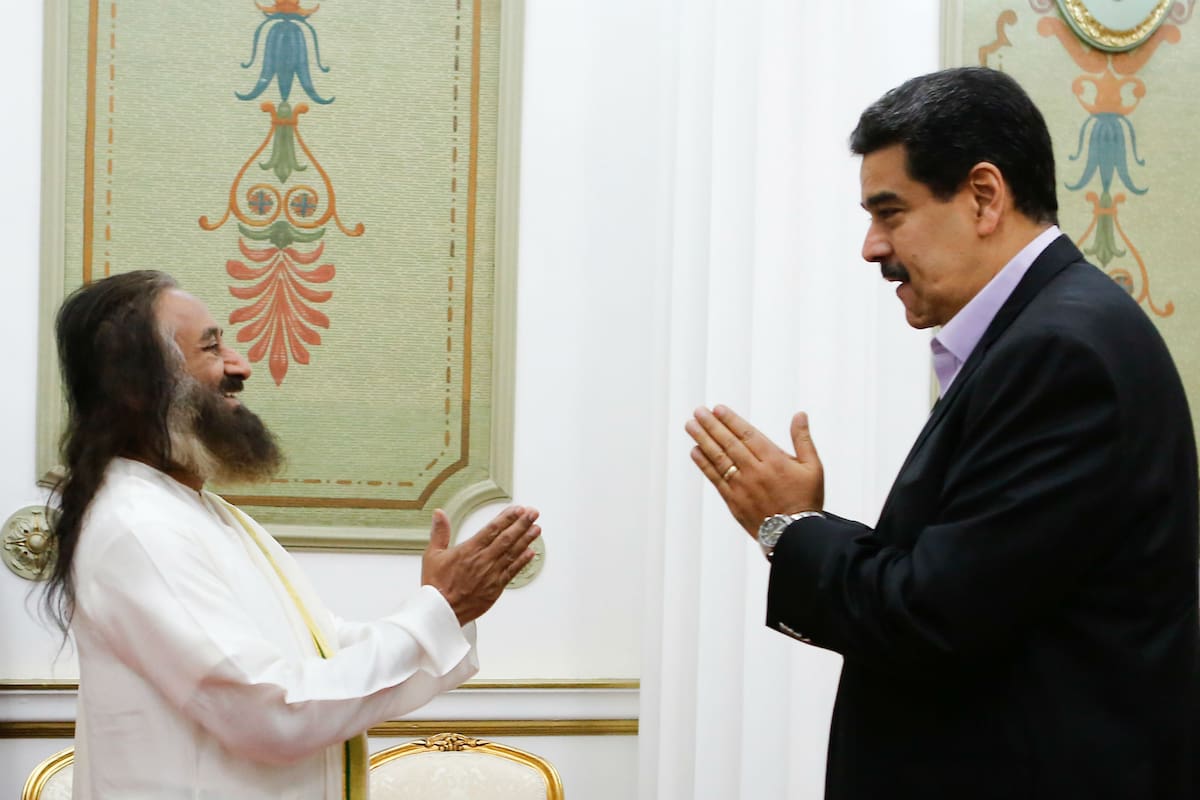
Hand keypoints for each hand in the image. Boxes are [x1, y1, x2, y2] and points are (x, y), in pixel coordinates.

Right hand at [421, 506, 540, 625]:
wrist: (441, 612)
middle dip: (522, 524)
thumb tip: (439, 514)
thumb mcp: (433, 555)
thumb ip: (439, 532)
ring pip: (513, 553)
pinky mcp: (496, 587)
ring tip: (536, 528)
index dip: (507, 518)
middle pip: (507, 538)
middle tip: (533, 513)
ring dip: (526, 539)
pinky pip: (513, 571)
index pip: (492, 529)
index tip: (518, 509)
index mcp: (469, 550)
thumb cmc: (436, 585)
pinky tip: (531, 552)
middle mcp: (483, 560)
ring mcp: (491, 574)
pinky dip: (523, 561)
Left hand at [685, 405, 823, 537]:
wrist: (795, 535)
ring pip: (718, 458)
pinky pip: (715, 478)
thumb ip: (802, 439)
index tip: (717, 409)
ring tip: (690, 425)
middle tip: (698, 412)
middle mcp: (755, 471)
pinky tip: (695, 451)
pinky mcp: (733, 501)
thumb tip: (800, 414)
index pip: (747, 434)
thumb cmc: (806, 499)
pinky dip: (704, 464)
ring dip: (702, 440)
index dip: (731, 420)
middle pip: (729, 443)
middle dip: (711, 425)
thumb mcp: (813, 467)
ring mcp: (742, 486)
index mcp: (774, 460)